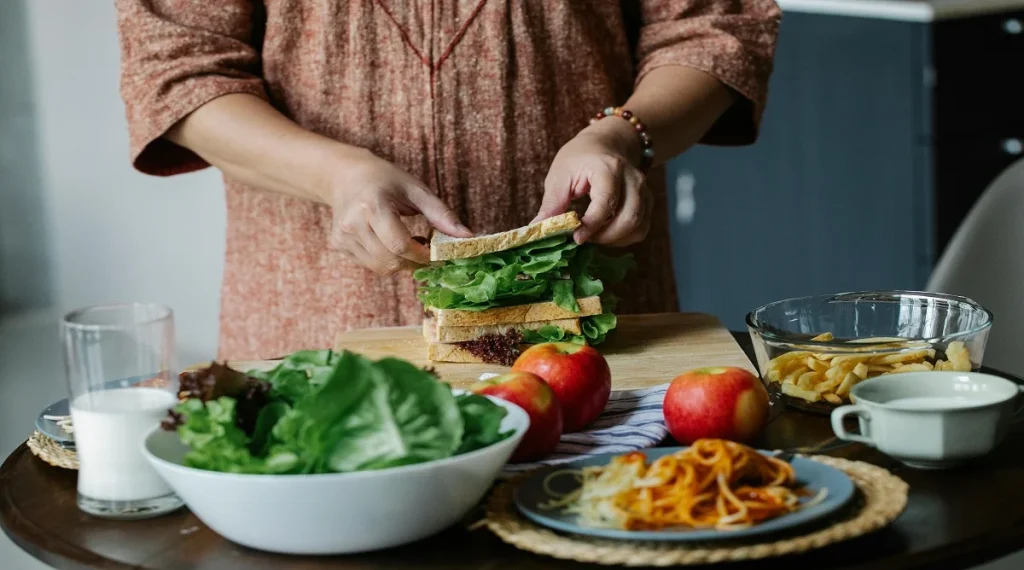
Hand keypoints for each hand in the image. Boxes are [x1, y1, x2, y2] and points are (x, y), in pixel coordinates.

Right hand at [326, 150, 471, 274]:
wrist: (345, 175)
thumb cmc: (385, 179)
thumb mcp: (416, 190)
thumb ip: (441, 214)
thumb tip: (467, 237)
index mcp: (372, 206)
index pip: (399, 245)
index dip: (422, 255)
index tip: (436, 252)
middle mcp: (352, 224)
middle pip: (390, 261)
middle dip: (414, 261)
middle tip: (425, 248)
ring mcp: (343, 236)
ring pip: (380, 267)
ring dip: (400, 262)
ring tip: (408, 242)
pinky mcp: (339, 245)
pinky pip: (369, 264)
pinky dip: (385, 259)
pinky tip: (388, 241)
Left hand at [535, 119, 652, 245]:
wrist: (608, 143)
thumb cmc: (580, 157)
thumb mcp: (560, 174)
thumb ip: (552, 203)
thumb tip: (538, 228)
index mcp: (609, 168)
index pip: (606, 202)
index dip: (592, 225)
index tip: (576, 238)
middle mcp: (633, 178)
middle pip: (629, 217)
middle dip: (605, 236)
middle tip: (583, 238)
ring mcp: (644, 190)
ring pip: (638, 226)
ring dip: (615, 240)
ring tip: (593, 236)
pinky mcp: (647, 201)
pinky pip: (642, 228)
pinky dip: (625, 238)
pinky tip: (607, 234)